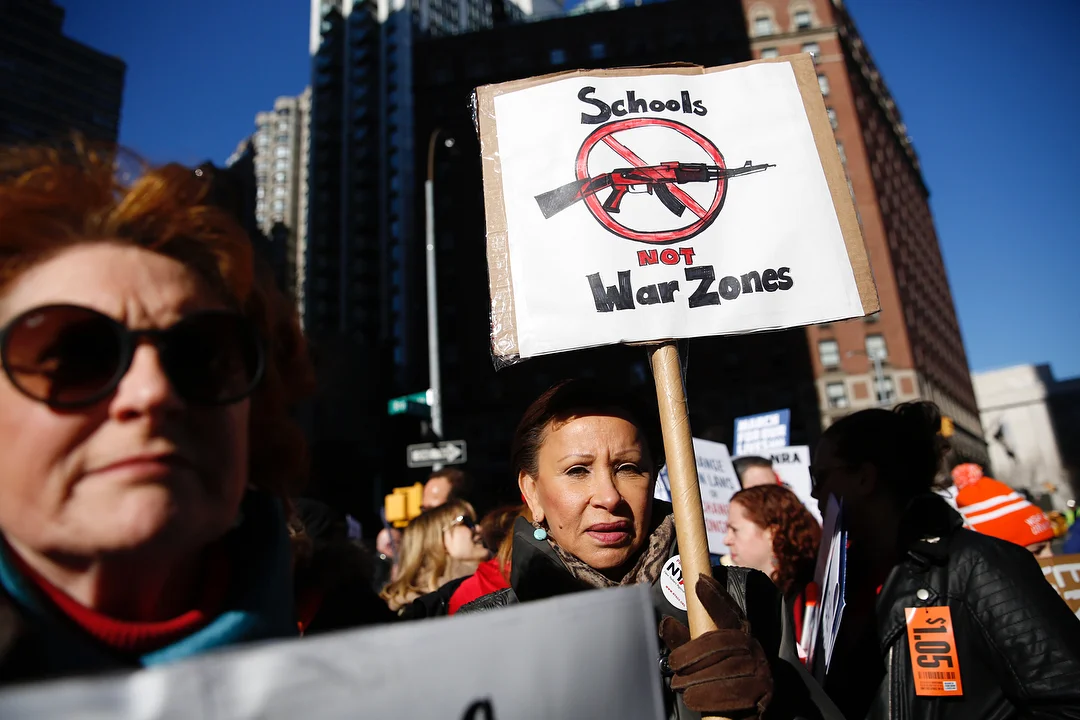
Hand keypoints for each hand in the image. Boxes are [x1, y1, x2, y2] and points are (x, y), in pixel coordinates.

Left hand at [659, 574, 772, 716]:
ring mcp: (761, 670)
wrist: (743, 710)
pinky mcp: (763, 693)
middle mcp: (753, 648)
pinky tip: (695, 699)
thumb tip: (666, 624)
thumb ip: (684, 642)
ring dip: (698, 680)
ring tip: (681, 686)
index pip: (728, 612)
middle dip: (692, 654)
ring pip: (725, 669)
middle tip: (675, 665)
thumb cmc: (717, 678)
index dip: (715, 597)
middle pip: (721, 643)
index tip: (699, 582)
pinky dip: (710, 699)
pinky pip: (735, 695)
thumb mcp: (699, 658)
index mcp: (740, 633)